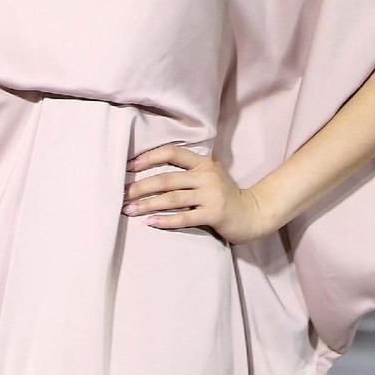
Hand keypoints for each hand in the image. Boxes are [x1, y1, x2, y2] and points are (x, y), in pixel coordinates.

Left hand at [122, 145, 266, 244]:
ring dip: (147, 204)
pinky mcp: (214, 214)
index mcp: (203, 162)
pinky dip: (165, 220)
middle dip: (140, 187)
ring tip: (128, 210)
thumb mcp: (210, 175)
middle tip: (121, 194)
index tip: (129, 167)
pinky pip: (184, 217)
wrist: (253, 213)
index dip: (149, 158)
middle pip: (166, 178)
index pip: (171, 152)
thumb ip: (189, 169)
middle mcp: (206, 175)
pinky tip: (149, 222)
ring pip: (171, 198)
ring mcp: (211, 194)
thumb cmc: (225, 195)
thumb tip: (153, 168)